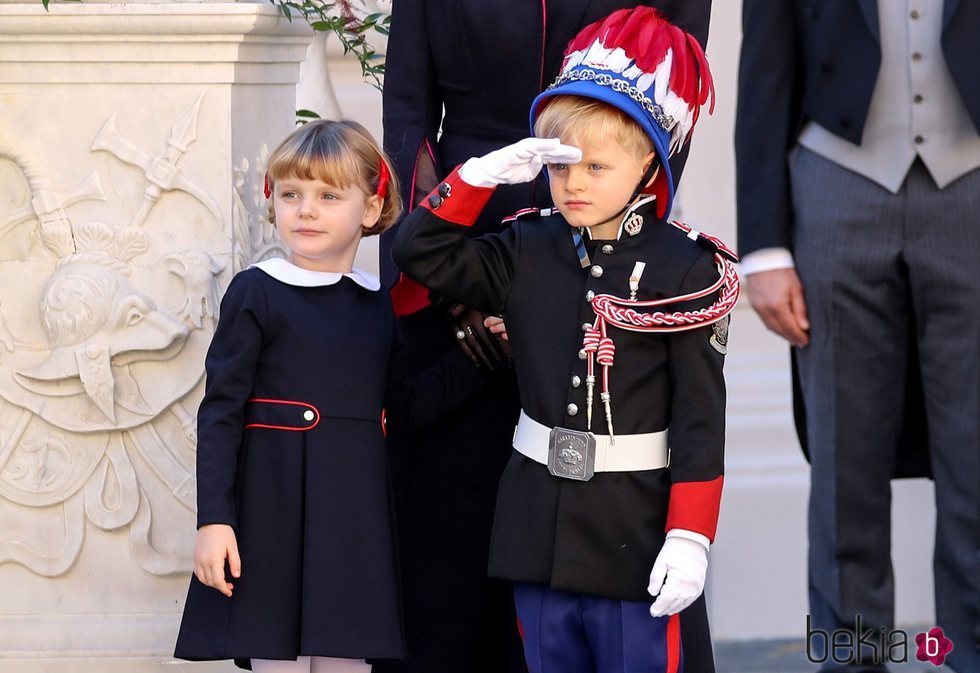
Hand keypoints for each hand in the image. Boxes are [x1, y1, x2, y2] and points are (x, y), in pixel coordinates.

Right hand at [194, 524, 240, 597]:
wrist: (212, 521)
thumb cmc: (223, 532)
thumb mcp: (233, 546)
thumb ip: (235, 562)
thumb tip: (236, 575)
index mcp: (214, 559)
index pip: (218, 580)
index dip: (224, 588)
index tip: (230, 591)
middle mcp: (203, 561)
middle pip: (210, 582)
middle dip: (219, 587)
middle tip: (229, 586)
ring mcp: (197, 559)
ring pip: (202, 579)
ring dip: (211, 583)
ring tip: (221, 582)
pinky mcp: (195, 557)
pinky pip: (197, 573)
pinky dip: (204, 578)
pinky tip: (211, 575)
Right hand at [449, 304, 508, 370]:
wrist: (450, 297)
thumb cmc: (470, 301)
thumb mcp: (483, 305)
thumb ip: (492, 315)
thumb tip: (503, 324)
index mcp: (481, 314)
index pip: (494, 333)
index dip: (501, 345)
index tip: (508, 355)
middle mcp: (472, 321)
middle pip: (486, 341)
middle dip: (495, 354)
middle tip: (502, 364)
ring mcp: (462, 326)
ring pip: (475, 345)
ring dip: (484, 358)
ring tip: (491, 367)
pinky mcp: (454, 329)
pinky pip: (463, 345)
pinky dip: (470, 354)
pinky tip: (477, 362)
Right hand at [458, 137, 581, 186]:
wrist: (490, 171)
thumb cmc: (507, 170)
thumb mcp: (527, 173)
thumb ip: (536, 168)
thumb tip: (543, 164)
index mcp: (536, 155)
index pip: (555, 155)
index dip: (568, 156)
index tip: (581, 159)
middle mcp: (533, 149)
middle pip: (554, 149)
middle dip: (568, 151)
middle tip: (582, 153)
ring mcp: (526, 147)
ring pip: (546, 146)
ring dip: (559, 147)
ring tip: (572, 149)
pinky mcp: (519, 148)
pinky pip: (533, 146)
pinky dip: (544, 144)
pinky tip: (554, 144)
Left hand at [648, 536, 707, 616]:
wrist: (690, 541)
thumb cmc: (676, 549)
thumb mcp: (660, 562)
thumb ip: (656, 579)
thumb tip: (652, 592)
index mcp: (678, 581)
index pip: (666, 600)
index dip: (658, 607)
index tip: (653, 611)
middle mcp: (689, 586)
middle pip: (675, 604)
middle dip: (664, 609)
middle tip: (656, 613)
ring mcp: (696, 587)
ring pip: (683, 604)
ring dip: (673, 609)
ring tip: (665, 612)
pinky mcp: (699, 586)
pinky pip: (691, 600)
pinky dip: (683, 605)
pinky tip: (677, 606)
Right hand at [745, 268, 809, 347]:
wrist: (763, 257)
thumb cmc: (782, 269)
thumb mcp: (797, 288)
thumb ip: (800, 309)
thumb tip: (805, 327)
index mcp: (776, 305)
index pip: (789, 328)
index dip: (798, 336)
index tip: (806, 342)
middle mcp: (764, 309)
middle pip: (779, 330)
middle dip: (790, 338)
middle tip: (801, 343)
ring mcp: (757, 307)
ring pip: (770, 327)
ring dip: (782, 333)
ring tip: (793, 337)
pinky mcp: (754, 304)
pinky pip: (764, 320)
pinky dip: (774, 326)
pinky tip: (781, 326)